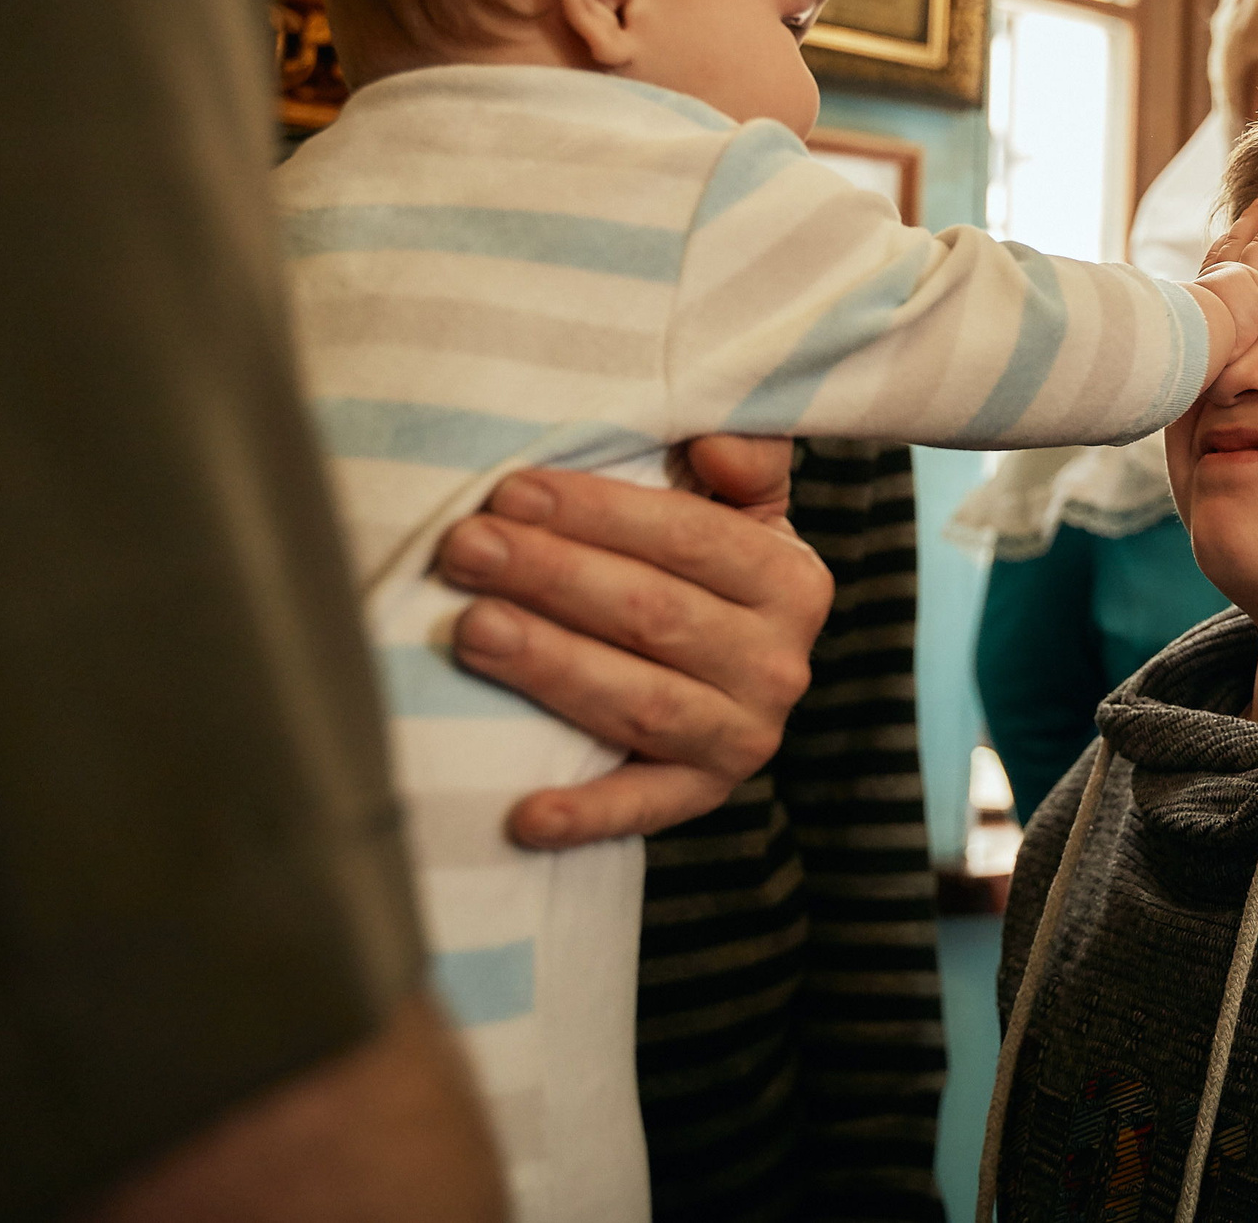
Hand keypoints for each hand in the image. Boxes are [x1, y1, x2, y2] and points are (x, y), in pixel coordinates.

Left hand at [436, 438, 829, 846]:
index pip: (689, 538)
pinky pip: (644, 807)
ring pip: (640, 702)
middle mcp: (779, 664)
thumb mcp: (744, 501)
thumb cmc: (707, 564)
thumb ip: (745, 457)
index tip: (513, 490)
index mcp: (791, 580)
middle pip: (653, 614)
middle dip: (551, 576)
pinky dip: (586, 815)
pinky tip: (524, 814)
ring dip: (551, 667)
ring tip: (470, 629)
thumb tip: (713, 441)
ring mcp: (743, 737)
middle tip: (466, 548)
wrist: (735, 665)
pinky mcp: (700, 794)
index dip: (597, 514)